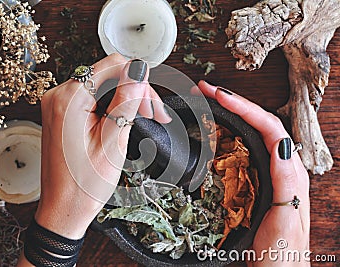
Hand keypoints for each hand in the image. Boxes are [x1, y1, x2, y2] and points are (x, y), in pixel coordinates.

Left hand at [34, 54, 170, 238]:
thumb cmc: (83, 185)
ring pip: (101, 87)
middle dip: (134, 90)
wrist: (63, 210)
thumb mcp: (113, 141)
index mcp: (68, 99)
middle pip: (107, 75)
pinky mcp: (62, 115)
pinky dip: (111, 107)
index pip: (110, 65)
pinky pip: (92, 99)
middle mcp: (58, 97)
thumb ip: (126, 101)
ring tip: (144, 118)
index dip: (138, 78)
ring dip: (125, 98)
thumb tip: (138, 70)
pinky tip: (126, 119)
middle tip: (154, 113)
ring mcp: (58, 106)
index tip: (152, 100)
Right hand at [195, 81, 309, 265]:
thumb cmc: (282, 253)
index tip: (217, 94)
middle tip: (205, 90)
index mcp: (291, 173)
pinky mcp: (255, 181)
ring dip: (230, 112)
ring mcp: (268, 172)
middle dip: (233, 102)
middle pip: (260, 122)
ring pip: (251, 131)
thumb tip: (280, 142)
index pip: (270, 126)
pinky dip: (228, 132)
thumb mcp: (287, 218)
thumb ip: (287, 182)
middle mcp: (281, 167)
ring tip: (207, 102)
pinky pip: (243, 148)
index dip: (244, 107)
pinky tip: (213, 129)